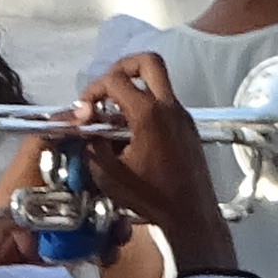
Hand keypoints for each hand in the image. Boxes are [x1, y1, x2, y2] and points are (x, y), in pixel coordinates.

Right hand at [75, 52, 231, 269]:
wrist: (192, 215)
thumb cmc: (150, 197)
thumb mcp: (109, 175)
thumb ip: (92, 145)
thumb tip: (86, 126)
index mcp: (148, 114)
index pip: (115, 80)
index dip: (93, 89)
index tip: (85, 108)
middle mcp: (169, 107)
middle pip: (148, 61)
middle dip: (122, 66)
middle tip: (107, 87)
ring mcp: (183, 115)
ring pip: (159, 81)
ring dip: (135, 88)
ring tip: (116, 115)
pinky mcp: (188, 127)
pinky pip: (166, 102)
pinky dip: (147, 105)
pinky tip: (133, 132)